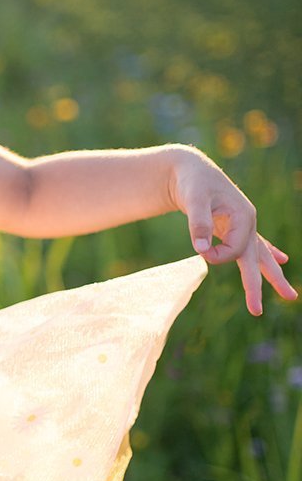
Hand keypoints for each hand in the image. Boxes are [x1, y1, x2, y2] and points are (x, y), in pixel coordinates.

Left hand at [172, 148, 296, 315]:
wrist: (190, 169)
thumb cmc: (193, 182)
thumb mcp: (194, 199)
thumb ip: (199, 222)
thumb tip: (200, 248)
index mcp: (243, 217)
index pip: (236, 251)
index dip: (216, 255)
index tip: (200, 249)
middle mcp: (248, 222)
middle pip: (257, 259)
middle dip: (261, 285)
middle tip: (257, 311)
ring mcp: (243, 224)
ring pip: (259, 255)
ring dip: (272, 275)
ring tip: (289, 295)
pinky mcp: (234, 225)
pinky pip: (254, 243)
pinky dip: (267, 253)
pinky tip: (282, 259)